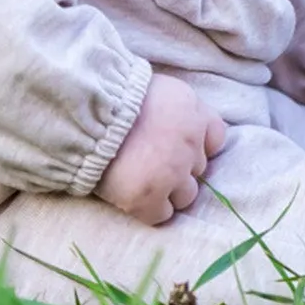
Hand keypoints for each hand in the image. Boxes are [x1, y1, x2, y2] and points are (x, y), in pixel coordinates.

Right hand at [94, 75, 226, 224]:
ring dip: (169, 191)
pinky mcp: (148, 199)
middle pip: (199, 168)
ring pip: (187, 195)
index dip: (199, 144)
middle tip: (154, 161)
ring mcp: (172, 175)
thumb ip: (180, 107)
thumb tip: (180, 122)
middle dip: (180, 166)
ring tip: (145, 181)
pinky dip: (150, 209)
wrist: (87, 116)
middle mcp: (190, 146)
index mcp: (193, 114)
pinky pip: (162, 215)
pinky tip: (134, 195)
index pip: (216, 137)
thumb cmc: (118, 95)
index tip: (182, 146)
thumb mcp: (160, 88)